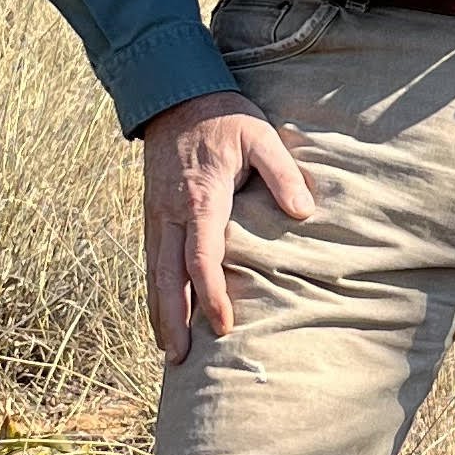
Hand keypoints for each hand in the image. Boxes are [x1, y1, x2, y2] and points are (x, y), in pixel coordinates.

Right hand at [139, 89, 318, 362]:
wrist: (175, 94)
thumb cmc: (225, 117)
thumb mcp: (261, 136)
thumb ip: (282, 173)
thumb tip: (302, 212)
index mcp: (201, 199)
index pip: (202, 259)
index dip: (212, 296)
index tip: (223, 326)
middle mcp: (171, 213)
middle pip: (169, 277)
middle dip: (174, 320)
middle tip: (181, 359)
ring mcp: (156, 215)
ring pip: (154, 273)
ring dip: (160, 313)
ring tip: (169, 351)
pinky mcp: (152, 214)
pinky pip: (151, 261)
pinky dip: (154, 292)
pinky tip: (162, 315)